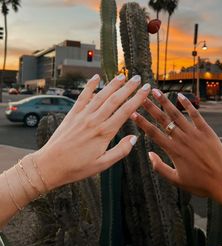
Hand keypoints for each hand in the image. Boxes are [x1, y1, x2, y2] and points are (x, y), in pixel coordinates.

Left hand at [32, 74, 150, 189]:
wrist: (50, 165)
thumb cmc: (77, 167)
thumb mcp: (103, 164)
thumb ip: (120, 151)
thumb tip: (134, 138)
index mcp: (104, 133)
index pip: (125, 111)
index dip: (137, 99)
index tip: (146, 90)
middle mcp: (95, 120)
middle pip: (115, 100)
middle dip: (128, 88)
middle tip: (138, 79)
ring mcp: (83, 115)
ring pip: (101, 95)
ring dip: (113, 84)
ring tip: (123, 76)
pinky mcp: (73, 114)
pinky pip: (83, 97)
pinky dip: (90, 86)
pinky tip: (96, 77)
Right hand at [131, 89, 221, 203]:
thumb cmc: (200, 183)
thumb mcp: (176, 180)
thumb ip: (160, 167)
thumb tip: (149, 154)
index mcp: (173, 151)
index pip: (153, 133)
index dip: (142, 123)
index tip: (133, 114)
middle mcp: (182, 139)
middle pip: (163, 120)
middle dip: (151, 107)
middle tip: (142, 97)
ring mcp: (195, 133)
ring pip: (177, 114)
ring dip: (165, 102)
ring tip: (156, 92)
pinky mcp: (206, 131)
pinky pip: (195, 114)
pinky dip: (188, 104)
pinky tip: (180, 96)